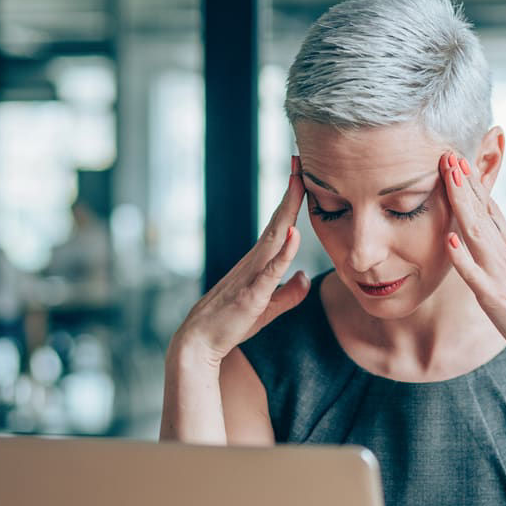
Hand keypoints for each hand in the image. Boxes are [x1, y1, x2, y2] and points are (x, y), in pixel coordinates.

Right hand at [174, 156, 309, 365]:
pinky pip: (270, 271)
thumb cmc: (230, 325)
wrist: (200, 344)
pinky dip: (283, 252)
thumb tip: (305, 278)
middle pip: (278, 222)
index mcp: (259, 263)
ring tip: (299, 183)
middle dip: (291, 192)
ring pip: (274, 238)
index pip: (280, 226)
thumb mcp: (268, 309)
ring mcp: (251, 276)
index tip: (302, 175)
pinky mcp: (251, 295)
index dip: (292, 201)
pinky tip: (294, 234)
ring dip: (288, 211)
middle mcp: (254, 262)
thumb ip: (288, 294)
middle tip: (300, 161)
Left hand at [438, 151, 505, 379]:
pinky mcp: (494, 298)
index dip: (476, 185)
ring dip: (462, 204)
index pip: (492, 209)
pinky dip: (461, 257)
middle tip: (449, 155)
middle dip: (465, 184)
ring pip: (475, 233)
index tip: (462, 161)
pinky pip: (473, 275)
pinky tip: (449, 238)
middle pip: (481, 213)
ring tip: (450, 178)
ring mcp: (500, 275)